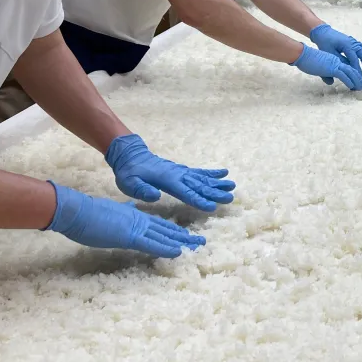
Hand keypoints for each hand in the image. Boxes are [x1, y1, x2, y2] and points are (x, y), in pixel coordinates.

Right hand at [45, 182, 206, 257]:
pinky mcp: (129, 237)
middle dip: (183, 236)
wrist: (78, 211)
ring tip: (197, 245)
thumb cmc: (88, 214)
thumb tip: (130, 207)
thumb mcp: (110, 212)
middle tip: (199, 241)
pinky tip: (178, 252)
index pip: (157, 225)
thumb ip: (123, 211)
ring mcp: (135, 228)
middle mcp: (139, 221)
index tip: (184, 234)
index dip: (172, 230)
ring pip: (164, 236)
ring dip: (182, 242)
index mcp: (133, 216)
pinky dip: (166, 248)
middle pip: (166, 230)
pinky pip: (152, 244)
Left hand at [106, 134, 235, 211]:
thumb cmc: (129, 171)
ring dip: (217, 183)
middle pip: (199, 185)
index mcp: (166, 179)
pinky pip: (199, 172)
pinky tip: (223, 174)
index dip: (198, 200)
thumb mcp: (129, 182)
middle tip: (230, 198)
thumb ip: (141, 189)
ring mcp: (181, 171)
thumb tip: (155, 195)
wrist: (130, 155)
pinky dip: (212, 174)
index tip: (212, 206)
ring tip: (232, 186)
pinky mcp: (181, 170)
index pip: (185, 192)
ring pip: (201, 178)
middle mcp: (177, 174)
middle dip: (214, 192)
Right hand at [292, 45, 361, 90]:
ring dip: (357, 81)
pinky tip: (352, 86)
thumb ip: (326, 75)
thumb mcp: (319, 69)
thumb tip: (331, 82)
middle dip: (359, 79)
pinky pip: (343, 75)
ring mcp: (335, 64)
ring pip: (350, 73)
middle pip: (352, 70)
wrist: (303, 54)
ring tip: (361, 88)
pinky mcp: (332, 68)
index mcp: (335, 60)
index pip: (347, 68)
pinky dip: (349, 81)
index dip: (354, 75)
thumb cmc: (308, 61)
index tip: (358, 82)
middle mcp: (337, 61)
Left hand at [311, 24, 361, 77]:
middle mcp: (352, 42)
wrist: (323, 33)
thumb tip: (347, 72)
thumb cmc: (325, 44)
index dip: (357, 68)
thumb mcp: (330, 54)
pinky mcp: (354, 42)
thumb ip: (339, 62)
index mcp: (346, 44)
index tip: (359, 77)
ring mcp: (354, 41)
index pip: (354, 59)